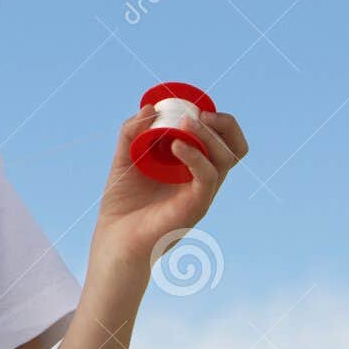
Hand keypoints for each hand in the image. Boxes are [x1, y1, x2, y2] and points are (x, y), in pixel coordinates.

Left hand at [91, 103, 248, 267]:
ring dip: (208, 135)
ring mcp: (201, 195)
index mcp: (193, 169)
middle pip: (235, 148)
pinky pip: (207, 178)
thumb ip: (132, 133)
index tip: (194, 108)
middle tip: (198, 114)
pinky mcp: (194, 207)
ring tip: (186, 122)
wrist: (114, 240)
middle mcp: (203, 181)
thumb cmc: (122, 205)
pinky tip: (175, 144)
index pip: (224, 141)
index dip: (218, 121)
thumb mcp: (124, 159)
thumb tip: (149, 108)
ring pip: (225, 159)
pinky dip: (196, 156)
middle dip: (224, 125)